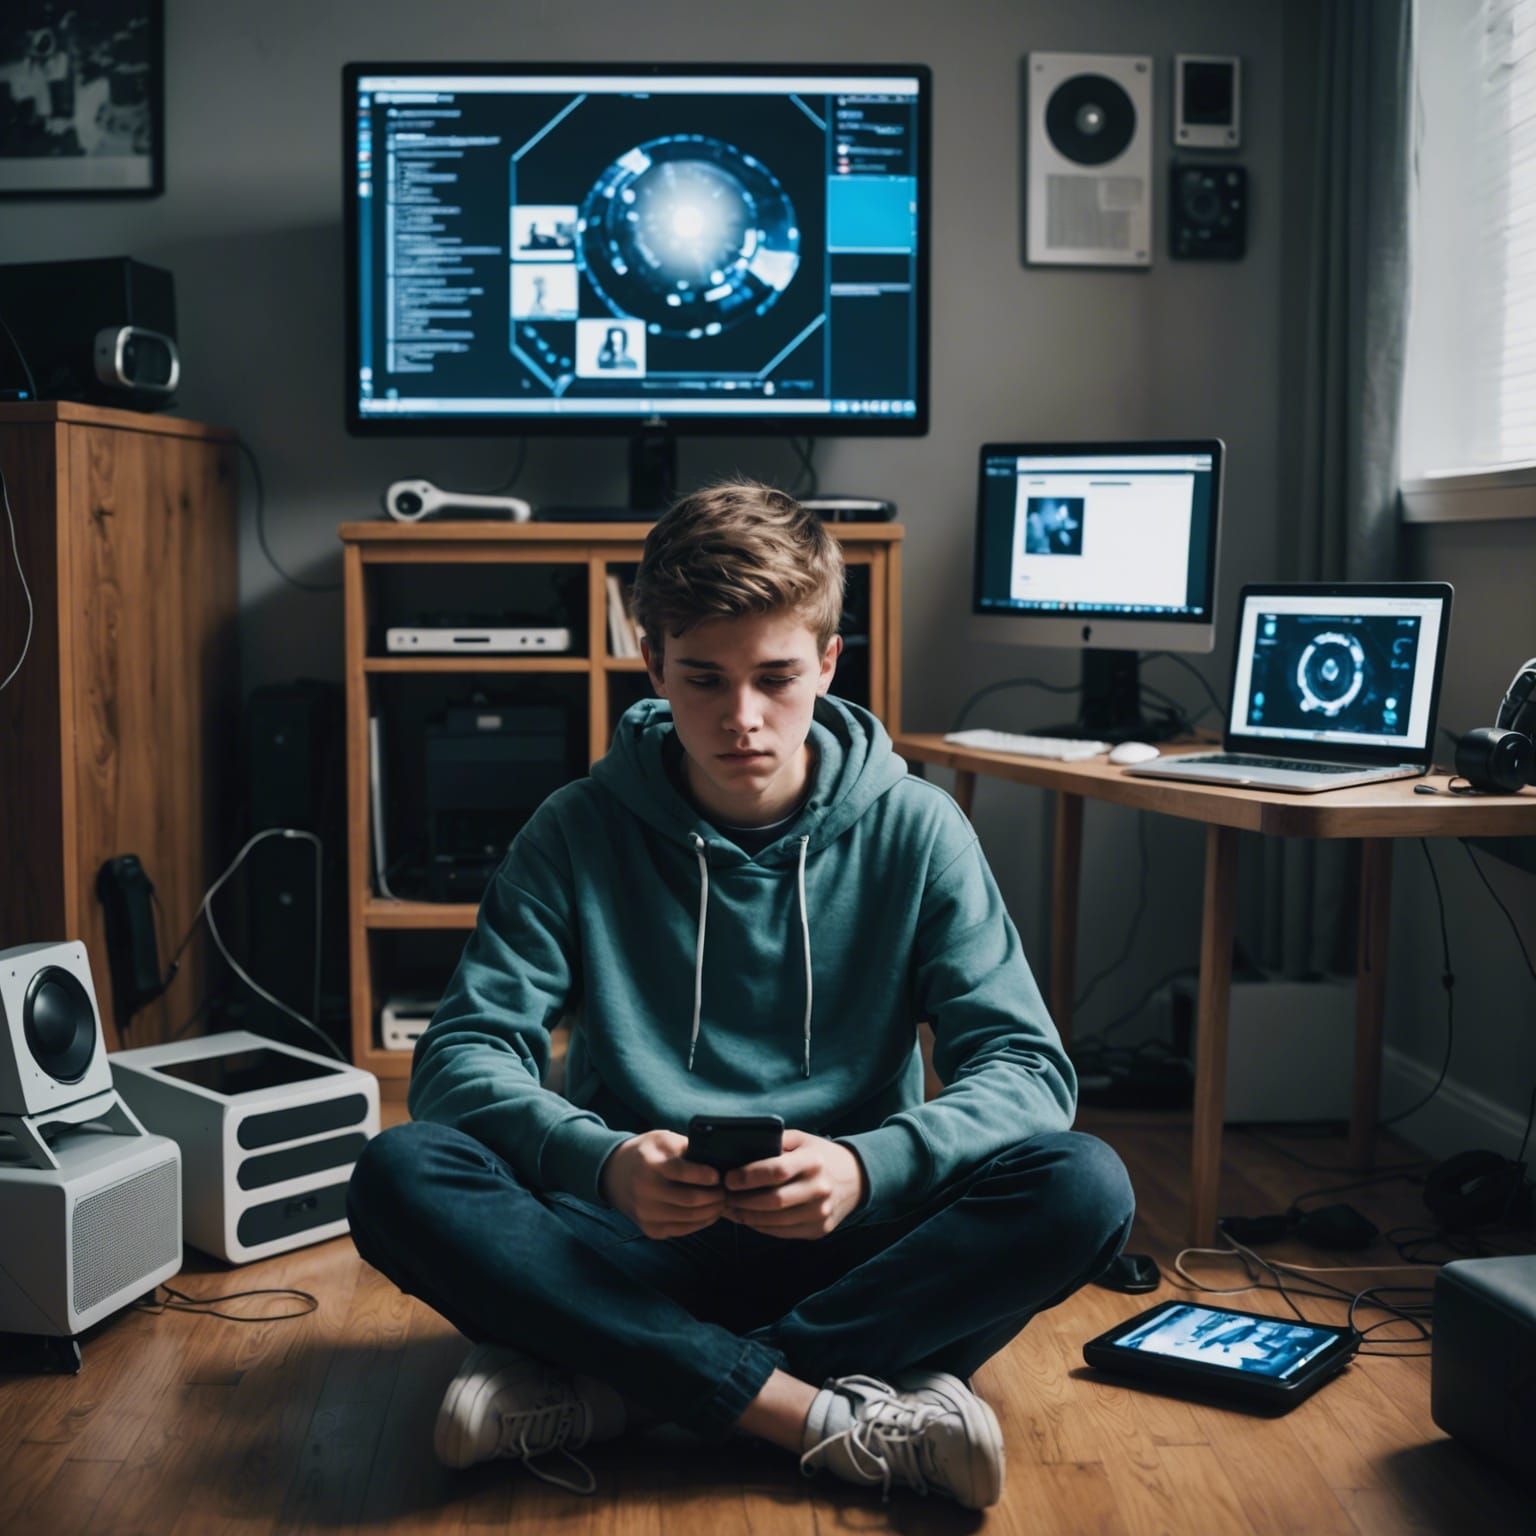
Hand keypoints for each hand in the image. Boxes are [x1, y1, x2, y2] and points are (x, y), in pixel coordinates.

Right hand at [599, 1130, 724, 1238]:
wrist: (614, 1174)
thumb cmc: (646, 1153)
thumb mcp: (663, 1139)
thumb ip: (687, 1147)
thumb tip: (717, 1158)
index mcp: (649, 1164)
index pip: (681, 1172)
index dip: (704, 1175)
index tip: (719, 1175)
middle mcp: (645, 1191)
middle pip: (689, 1199)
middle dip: (715, 1197)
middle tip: (726, 1191)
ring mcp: (646, 1213)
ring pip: (689, 1217)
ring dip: (711, 1211)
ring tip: (722, 1202)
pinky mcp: (650, 1229)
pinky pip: (682, 1230)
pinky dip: (700, 1222)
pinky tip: (709, 1213)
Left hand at [721, 1129, 867, 1239]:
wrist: (855, 1179)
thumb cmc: (818, 1156)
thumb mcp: (801, 1140)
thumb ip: (774, 1142)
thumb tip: (737, 1152)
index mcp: (813, 1161)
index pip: (776, 1170)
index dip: (748, 1176)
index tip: (728, 1178)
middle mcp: (820, 1188)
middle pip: (773, 1200)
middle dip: (742, 1200)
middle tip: (724, 1196)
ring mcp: (821, 1213)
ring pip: (775, 1221)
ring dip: (747, 1216)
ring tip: (731, 1208)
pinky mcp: (819, 1230)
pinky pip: (782, 1232)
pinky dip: (761, 1226)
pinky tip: (748, 1217)